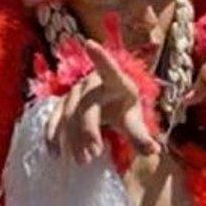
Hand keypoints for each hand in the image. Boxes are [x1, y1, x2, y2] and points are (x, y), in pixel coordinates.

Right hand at [45, 39, 159, 163]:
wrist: (106, 105)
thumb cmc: (123, 109)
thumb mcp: (134, 120)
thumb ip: (140, 136)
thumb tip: (153, 151)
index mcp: (115, 82)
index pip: (109, 69)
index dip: (100, 58)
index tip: (90, 44)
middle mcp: (91, 83)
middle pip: (86, 106)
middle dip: (88, 131)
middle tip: (92, 155)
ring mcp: (73, 93)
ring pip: (68, 115)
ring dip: (72, 139)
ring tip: (81, 161)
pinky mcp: (61, 105)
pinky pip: (53, 119)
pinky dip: (53, 136)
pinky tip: (55, 153)